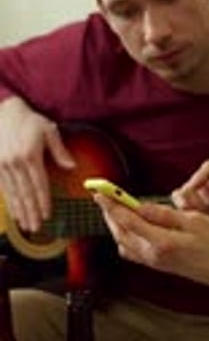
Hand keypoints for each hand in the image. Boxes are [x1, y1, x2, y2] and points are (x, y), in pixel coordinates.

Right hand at [0, 96, 74, 230]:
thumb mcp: (48, 130)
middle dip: (31, 212)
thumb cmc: (30, 121)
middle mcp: (15, 162)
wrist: (4, 112)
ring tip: (26, 226)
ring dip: (20, 211)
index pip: (39, 184)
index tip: (47, 215)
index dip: (43, 201)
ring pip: (13, 194)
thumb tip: (71, 166)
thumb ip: (59, 150)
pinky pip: (4, 188)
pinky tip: (15, 213)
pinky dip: (10, 202)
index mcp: (30, 155)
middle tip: (36, 228)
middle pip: (25, 193)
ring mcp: (3, 165)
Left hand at [93, 194, 208, 289]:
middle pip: (120, 232)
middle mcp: (152, 255)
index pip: (127, 220)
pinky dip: (125, 238)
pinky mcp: (158, 265)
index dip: (112, 204)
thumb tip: (139, 206)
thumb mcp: (193, 220)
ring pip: (123, 242)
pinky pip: (132, 252)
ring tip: (116, 208)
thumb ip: (163, 215)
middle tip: (104, 196)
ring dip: (116, 225)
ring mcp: (154, 262)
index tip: (100, 192)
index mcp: (160, 241)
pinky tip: (131, 228)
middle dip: (110, 213)